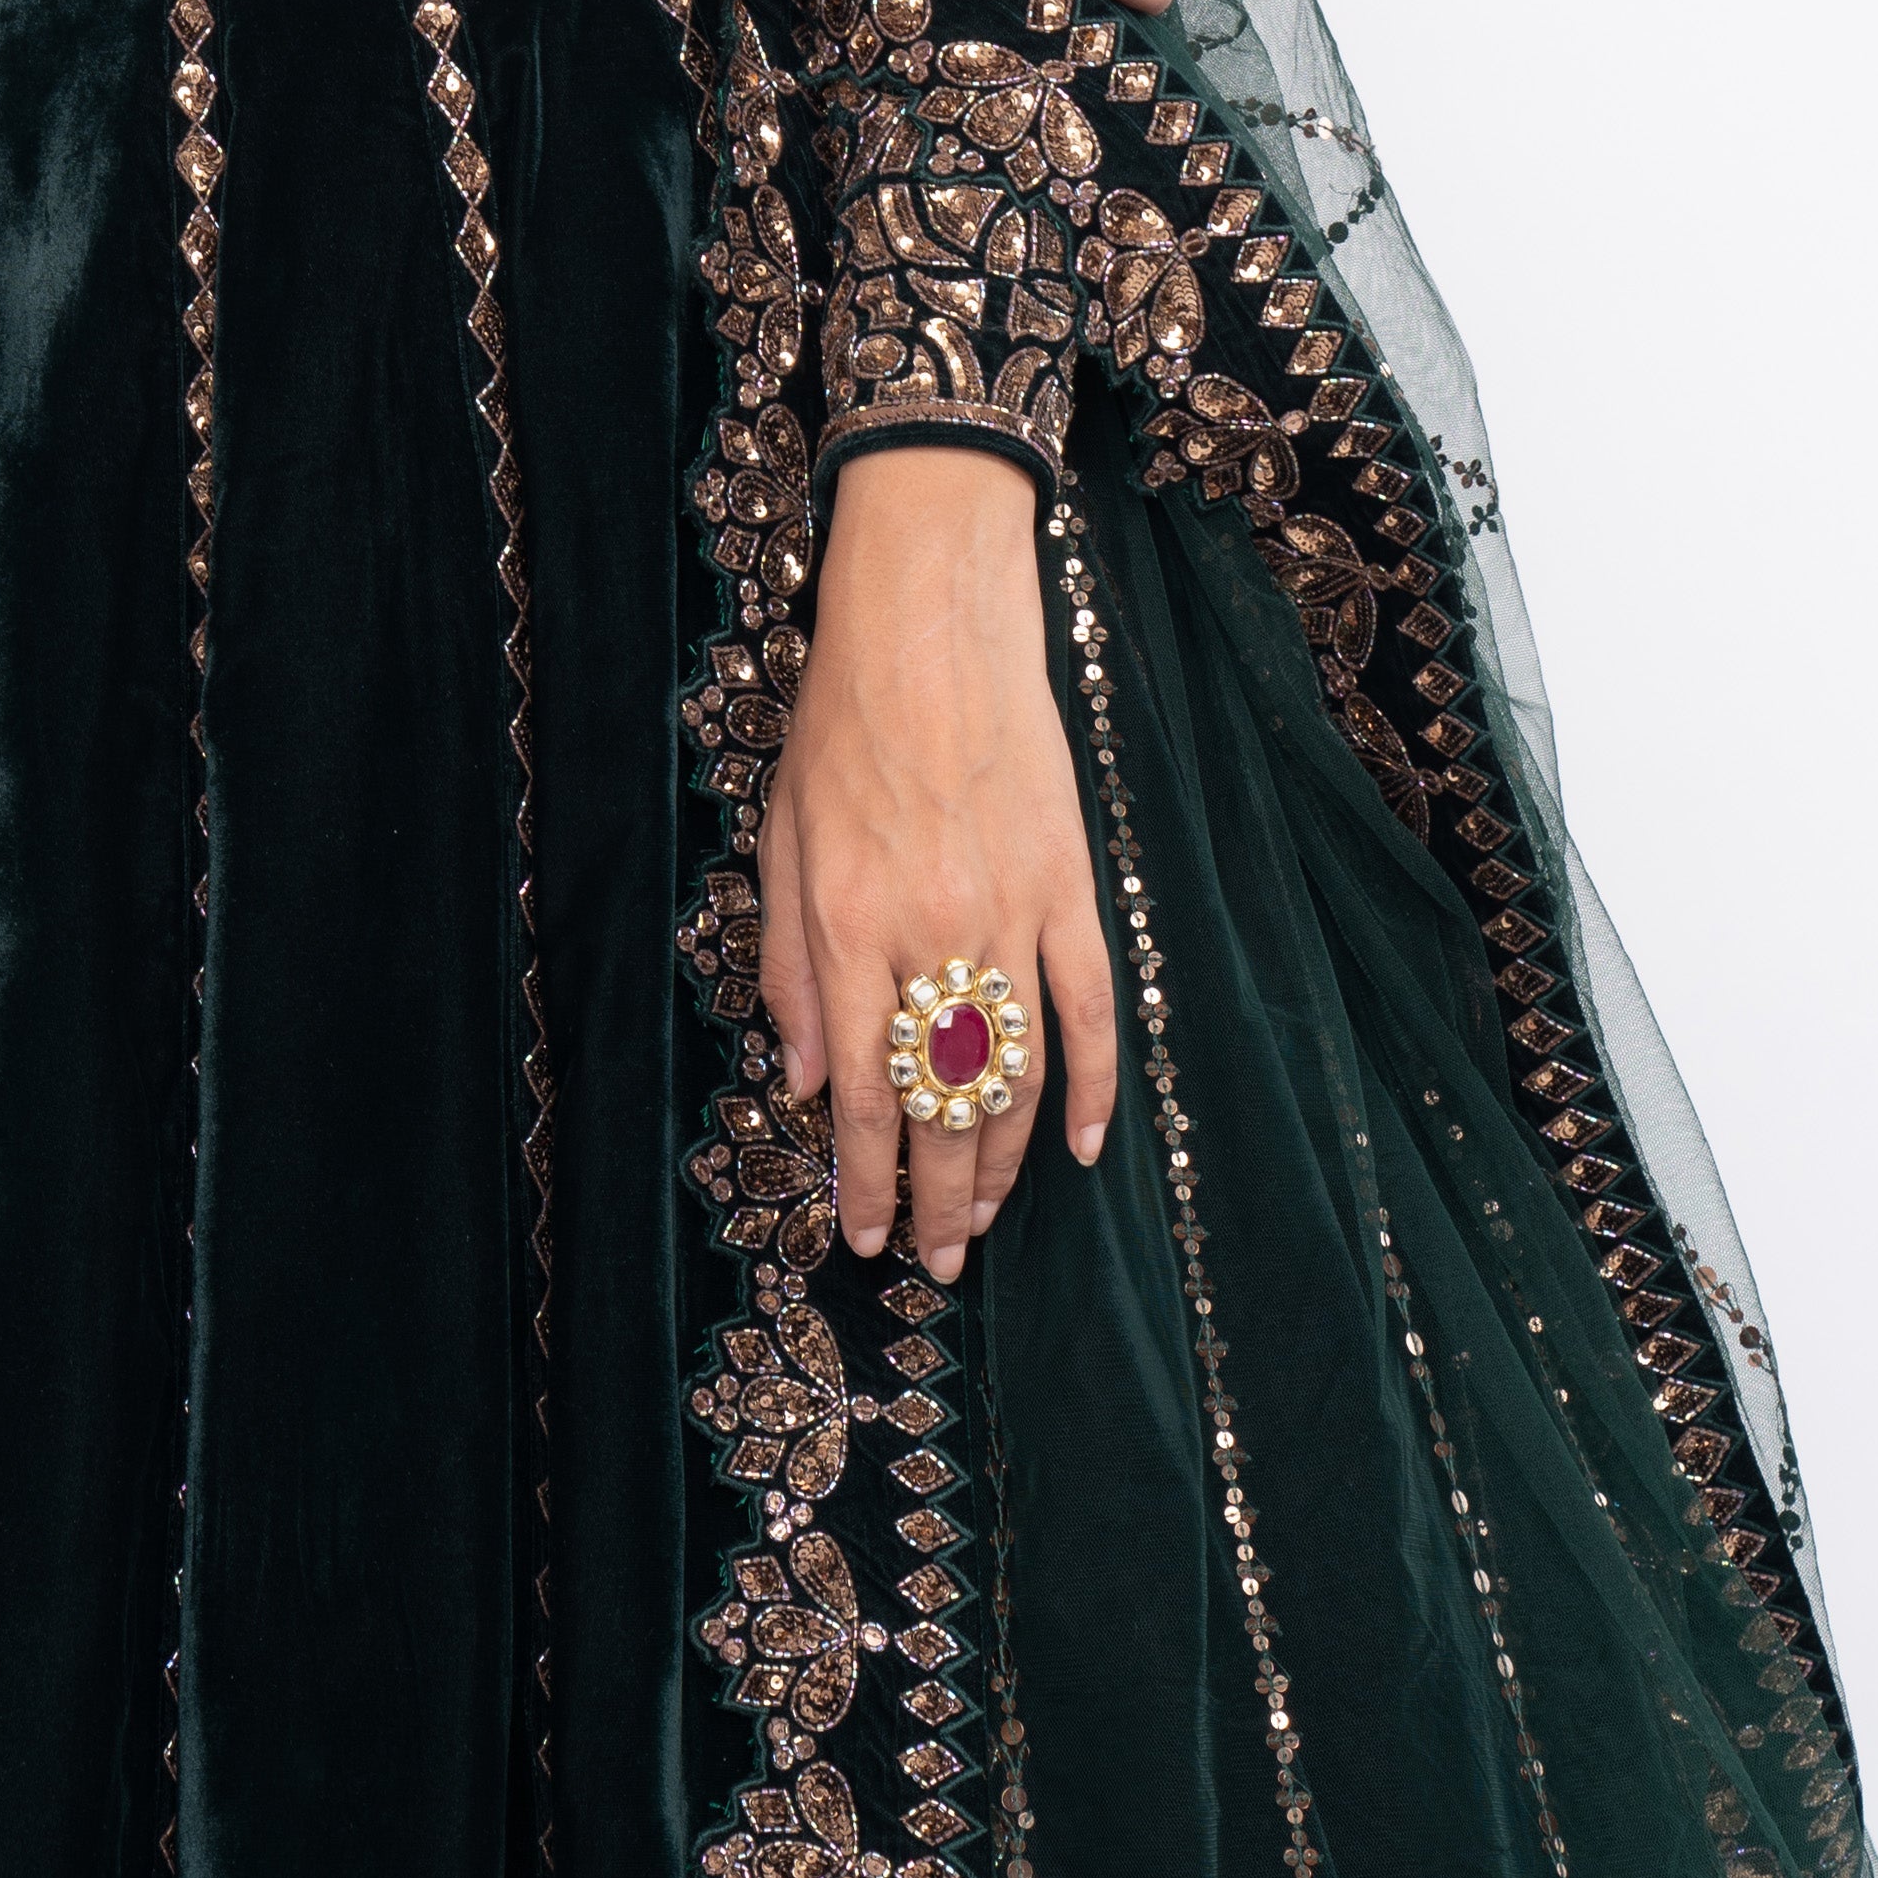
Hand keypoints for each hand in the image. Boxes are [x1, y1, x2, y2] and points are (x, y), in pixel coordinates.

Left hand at [759, 444, 1117, 1277]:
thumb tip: (803, 1080)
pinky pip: (1091, 1010)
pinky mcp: (1070, 885)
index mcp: (851, 925)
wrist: (932, 618)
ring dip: (1002, 1162)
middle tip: (935, 1259)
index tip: (864, 1237)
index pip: (860, 1093)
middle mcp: (933, 934)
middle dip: (936, 1199)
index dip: (864, 1181)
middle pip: (941, 1105)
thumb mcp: (783, 835)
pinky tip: (1088, 1146)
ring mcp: (1012, 913)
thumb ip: (793, 965)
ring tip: (985, 1221)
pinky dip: (1094, 1085)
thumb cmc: (841, 718)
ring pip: (1017, 1076)